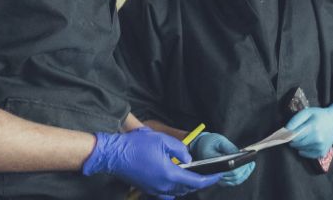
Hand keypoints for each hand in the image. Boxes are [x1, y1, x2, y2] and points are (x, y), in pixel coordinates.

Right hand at [82, 127, 220, 198]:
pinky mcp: (147, 188)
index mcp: (170, 175)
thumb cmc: (136, 145)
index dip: (209, 179)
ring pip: (177, 192)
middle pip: (187, 189)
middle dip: (199, 182)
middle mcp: (163, 186)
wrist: (113, 155)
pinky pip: (166, 193)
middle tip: (207, 173)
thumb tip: (189, 159)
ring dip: (187, 185)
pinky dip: (175, 188)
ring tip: (193, 175)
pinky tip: (174, 179)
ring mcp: (154, 189)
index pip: (196, 182)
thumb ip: (180, 149)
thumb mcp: (162, 140)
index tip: (219, 175)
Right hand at [189, 132, 254, 185]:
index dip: (241, 166)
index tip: (248, 161)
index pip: (229, 169)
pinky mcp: (220, 178)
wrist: (200, 146)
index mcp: (212, 161)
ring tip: (250, 165)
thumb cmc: (209, 142)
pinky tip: (246, 169)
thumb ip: (229, 147)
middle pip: (234, 176)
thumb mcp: (219, 140)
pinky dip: (241, 176)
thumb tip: (240, 154)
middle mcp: (213, 172)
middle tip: (251, 162)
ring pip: (234, 181)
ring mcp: (217, 177)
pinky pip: (232, 181)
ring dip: (244, 173)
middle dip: (245, 169)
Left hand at [285, 103, 332, 158]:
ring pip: (300, 149)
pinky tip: (306, 143)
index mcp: (313, 127)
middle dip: (292, 139)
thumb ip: (295, 120)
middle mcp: (317, 138)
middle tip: (295, 134)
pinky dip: (303, 150)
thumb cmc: (318, 116)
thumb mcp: (307, 112)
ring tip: (303, 137)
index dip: (286, 135)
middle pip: (296, 143)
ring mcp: (320, 147)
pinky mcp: (322, 152)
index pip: (293, 136)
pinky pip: (306, 155)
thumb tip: (285, 131)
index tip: (283, 134)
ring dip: (298, 144)